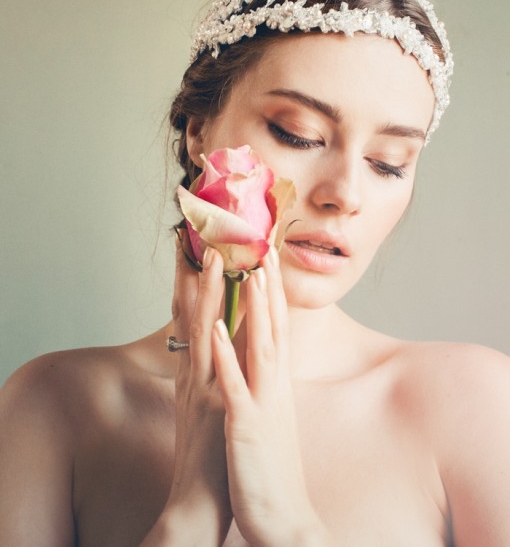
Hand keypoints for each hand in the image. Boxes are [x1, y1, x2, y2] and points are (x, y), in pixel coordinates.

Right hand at [147, 236, 231, 545]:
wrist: (199, 500)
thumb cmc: (210, 450)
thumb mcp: (209, 402)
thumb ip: (213, 371)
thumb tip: (223, 343)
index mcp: (198, 371)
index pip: (194, 316)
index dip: (195, 281)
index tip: (198, 248)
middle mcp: (195, 373)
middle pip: (191, 314)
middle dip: (195, 274)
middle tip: (198, 234)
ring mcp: (202, 388)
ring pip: (200, 332)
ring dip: (205, 293)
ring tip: (210, 257)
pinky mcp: (211, 409)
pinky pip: (211, 371)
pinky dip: (211, 344)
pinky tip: (213, 319)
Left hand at [212, 247, 332, 545]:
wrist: (285, 520)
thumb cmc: (270, 468)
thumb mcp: (270, 418)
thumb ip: (267, 386)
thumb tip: (261, 361)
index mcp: (277, 386)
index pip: (277, 329)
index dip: (273, 294)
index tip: (268, 261)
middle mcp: (274, 388)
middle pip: (273, 328)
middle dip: (269, 287)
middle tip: (264, 248)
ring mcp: (262, 405)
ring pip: (259, 346)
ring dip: (254, 307)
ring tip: (249, 271)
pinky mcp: (247, 427)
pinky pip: (234, 385)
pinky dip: (227, 353)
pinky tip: (217, 327)